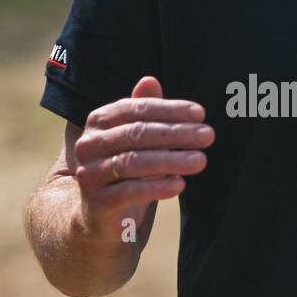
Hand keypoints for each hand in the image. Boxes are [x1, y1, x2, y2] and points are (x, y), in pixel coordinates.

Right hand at [73, 75, 212, 239]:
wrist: (99, 216)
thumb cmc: (125, 171)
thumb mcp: (135, 140)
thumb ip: (143, 112)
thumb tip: (150, 80)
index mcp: (98, 121)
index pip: (137, 109)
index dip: (170, 110)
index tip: (201, 114)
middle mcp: (88, 144)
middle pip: (137, 133)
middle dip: (176, 133)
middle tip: (208, 135)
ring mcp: (89, 173)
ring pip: (134, 162)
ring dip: (171, 160)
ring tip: (200, 160)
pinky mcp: (96, 202)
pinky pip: (130, 192)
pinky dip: (157, 187)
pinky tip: (180, 184)